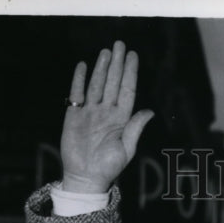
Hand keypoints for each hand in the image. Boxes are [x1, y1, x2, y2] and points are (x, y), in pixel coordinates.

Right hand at [61, 40, 153, 192]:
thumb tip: (149, 111)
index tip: (133, 57)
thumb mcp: (126, 149)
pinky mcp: (74, 116)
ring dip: (101, 68)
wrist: (85, 178)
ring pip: (96, 85)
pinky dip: (79, 80)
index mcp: (121, 119)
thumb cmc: (108, 168)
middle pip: (112, 83)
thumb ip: (135, 128)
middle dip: (117, 64)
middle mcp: (106, 112)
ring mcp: (90, 113)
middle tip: (120, 44)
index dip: (130, 73)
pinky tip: (83, 66)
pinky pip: (77, 94)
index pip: (127, 91)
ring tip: (106, 52)